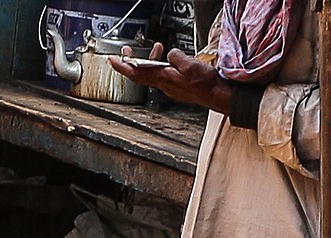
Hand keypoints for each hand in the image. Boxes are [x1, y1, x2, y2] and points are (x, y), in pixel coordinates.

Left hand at [115, 49, 239, 114]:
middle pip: (140, 73)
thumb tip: (169, 54)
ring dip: (150, 60)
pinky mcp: (176, 86)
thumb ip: (176, 57)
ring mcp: (170, 86)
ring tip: (157, 48)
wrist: (217, 95)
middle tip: (126, 52)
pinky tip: (168, 60)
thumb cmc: (206, 84)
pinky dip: (160, 65)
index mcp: (164, 78)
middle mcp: (164, 84)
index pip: (137, 72)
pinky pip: (162, 75)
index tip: (112, 60)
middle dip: (131, 62)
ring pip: (152, 73)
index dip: (123, 65)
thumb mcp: (191, 66)